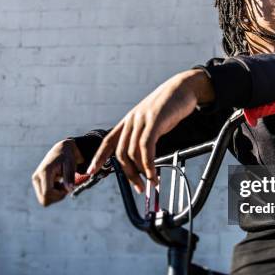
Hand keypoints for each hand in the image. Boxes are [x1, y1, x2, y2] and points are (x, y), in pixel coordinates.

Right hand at [32, 138, 84, 206]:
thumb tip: (69, 189)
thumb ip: (69, 176)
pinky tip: (58, 184)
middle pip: (44, 200)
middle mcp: (37, 177)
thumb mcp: (70, 164)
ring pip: (44, 200)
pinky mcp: (37, 183)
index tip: (67, 188)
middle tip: (65, 187)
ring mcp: (36, 181)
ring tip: (62, 184)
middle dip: (57, 197)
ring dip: (56, 195)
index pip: (47, 193)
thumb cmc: (67, 157)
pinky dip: (54, 194)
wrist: (61, 151)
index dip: (59, 195)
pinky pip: (45, 197)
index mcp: (44, 172)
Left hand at [87, 69, 213, 193]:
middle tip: (139, 187)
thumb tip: (145, 159)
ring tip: (151, 182)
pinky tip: (154, 173)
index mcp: (128, 121)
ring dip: (141, 172)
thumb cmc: (170, 107)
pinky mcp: (154, 121)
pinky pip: (146, 147)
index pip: (108, 142)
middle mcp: (131, 120)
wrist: (183, 87)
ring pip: (133, 153)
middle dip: (129, 174)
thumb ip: (145, 136)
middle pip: (121, 154)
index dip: (98, 157)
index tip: (91, 171)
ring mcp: (141, 120)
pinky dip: (149, 164)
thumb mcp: (153, 122)